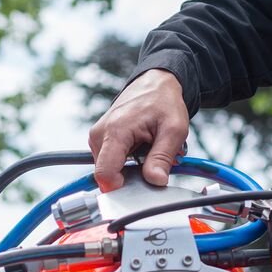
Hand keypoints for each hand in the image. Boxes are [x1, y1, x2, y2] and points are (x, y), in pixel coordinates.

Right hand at [89, 69, 188, 189]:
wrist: (155, 83)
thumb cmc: (164, 102)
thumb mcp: (174, 130)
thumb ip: (162, 157)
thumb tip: (155, 182)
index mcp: (115, 131)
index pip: (104, 173)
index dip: (120, 187)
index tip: (140, 185)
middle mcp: (100, 134)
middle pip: (107, 174)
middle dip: (131, 175)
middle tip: (153, 159)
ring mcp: (97, 136)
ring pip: (109, 169)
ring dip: (130, 167)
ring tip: (148, 149)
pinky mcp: (100, 138)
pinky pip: (110, 161)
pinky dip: (126, 160)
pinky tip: (140, 148)